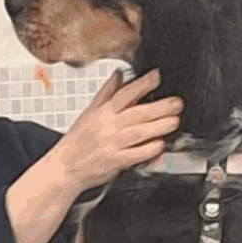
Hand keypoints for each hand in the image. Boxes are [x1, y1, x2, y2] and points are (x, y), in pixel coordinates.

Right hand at [48, 68, 182, 191]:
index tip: (157, 76)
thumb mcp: (88, 113)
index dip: (142, 83)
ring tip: (174, 121)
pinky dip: (149, 149)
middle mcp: (108, 126)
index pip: (124, 93)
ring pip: (139, 132)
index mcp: (102, 112)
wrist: (64, 168)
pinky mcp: (115, 162)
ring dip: (159, 126)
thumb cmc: (76, 142)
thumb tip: (119, 74)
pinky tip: (160, 144)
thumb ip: (106, 93)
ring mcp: (112, 144)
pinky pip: (135, 154)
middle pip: (137, 112)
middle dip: (160, 106)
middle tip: (177, 103)